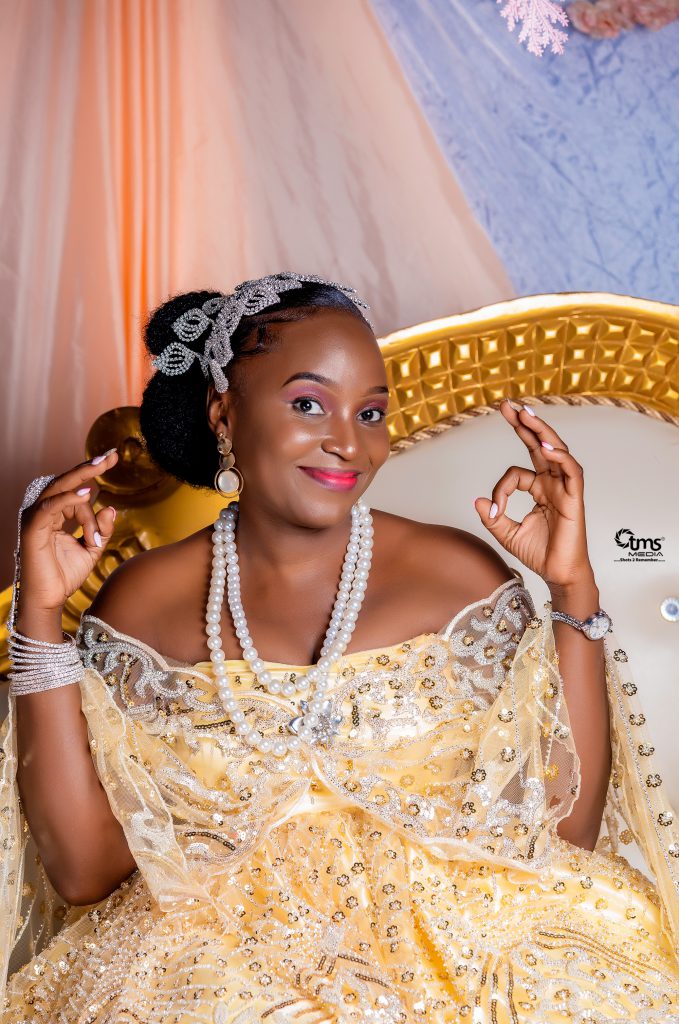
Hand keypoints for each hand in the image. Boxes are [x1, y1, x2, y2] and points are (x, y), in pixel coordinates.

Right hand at [17, 450, 118, 613]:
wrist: (50, 599)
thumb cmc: (66, 575)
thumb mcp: (92, 549)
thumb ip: (102, 528)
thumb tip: (110, 506)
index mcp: (56, 514)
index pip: (77, 490)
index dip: (96, 480)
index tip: (114, 459)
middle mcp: (44, 512)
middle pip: (65, 481)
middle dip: (89, 467)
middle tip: (110, 455)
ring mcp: (36, 519)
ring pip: (59, 490)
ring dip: (82, 479)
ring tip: (102, 466)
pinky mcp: (32, 530)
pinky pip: (49, 508)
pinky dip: (67, 499)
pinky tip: (87, 493)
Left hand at [473, 400, 595, 590]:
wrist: (557, 575)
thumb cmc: (540, 554)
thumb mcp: (506, 533)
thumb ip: (493, 516)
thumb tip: (478, 500)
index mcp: (539, 489)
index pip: (517, 472)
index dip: (501, 487)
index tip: (494, 509)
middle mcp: (553, 484)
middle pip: (540, 446)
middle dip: (524, 424)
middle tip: (508, 405)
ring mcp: (565, 489)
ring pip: (557, 451)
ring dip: (542, 431)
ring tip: (526, 414)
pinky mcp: (575, 499)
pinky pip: (571, 471)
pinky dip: (560, 458)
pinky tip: (546, 447)